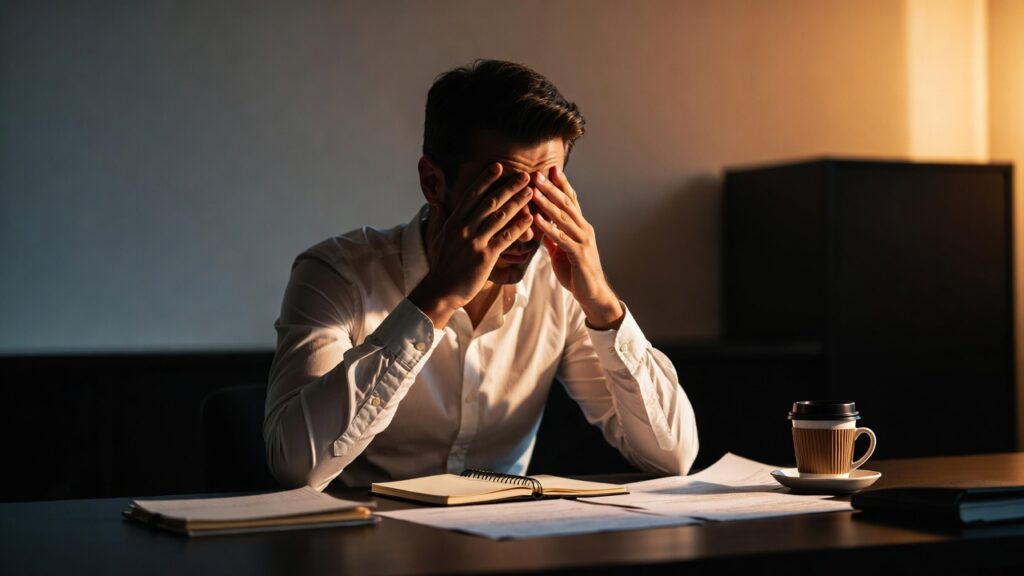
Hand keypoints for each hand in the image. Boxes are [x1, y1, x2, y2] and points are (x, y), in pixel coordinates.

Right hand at [409, 163, 534, 327]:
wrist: (440, 290)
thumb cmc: (444, 265)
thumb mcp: (442, 238)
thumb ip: (448, 220)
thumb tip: (441, 204)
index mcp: (454, 221)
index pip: (472, 194)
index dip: (486, 179)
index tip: (499, 166)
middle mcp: (463, 228)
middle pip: (489, 202)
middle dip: (509, 187)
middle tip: (525, 176)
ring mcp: (474, 241)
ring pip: (499, 217)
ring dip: (517, 203)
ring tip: (531, 193)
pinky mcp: (484, 257)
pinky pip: (505, 239)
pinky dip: (518, 228)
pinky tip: (530, 220)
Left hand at [531, 166, 623, 328]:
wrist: (593, 295)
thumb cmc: (577, 273)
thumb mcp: (562, 251)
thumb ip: (554, 237)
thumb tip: (542, 225)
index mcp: (580, 227)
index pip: (571, 201)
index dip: (562, 185)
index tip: (551, 169)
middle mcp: (584, 230)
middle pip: (567, 204)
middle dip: (552, 187)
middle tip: (538, 173)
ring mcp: (583, 241)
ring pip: (564, 218)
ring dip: (548, 203)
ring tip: (534, 190)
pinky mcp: (579, 255)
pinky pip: (561, 238)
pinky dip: (548, 227)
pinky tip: (536, 219)